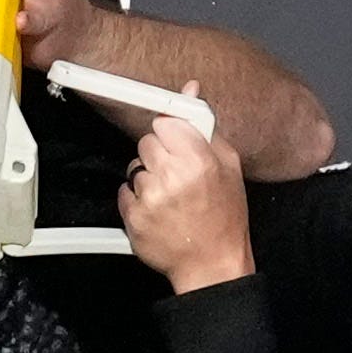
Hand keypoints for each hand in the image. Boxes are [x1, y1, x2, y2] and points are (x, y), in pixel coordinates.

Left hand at [117, 90, 252, 292]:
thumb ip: (205, 125)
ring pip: (134, 167)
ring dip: (148, 177)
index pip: (164, 123)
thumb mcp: (228, 164)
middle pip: (146, 142)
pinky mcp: (133, 217)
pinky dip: (136, 199)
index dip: (169, 132)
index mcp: (199, 160)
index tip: (170, 136)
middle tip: (177, 173)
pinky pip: (124, 192)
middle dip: (159, 154)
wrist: (212, 262)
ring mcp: (149, 198)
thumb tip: (191, 89)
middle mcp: (172, 177)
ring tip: (170, 196)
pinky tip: (158, 210)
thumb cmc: (224, 215)